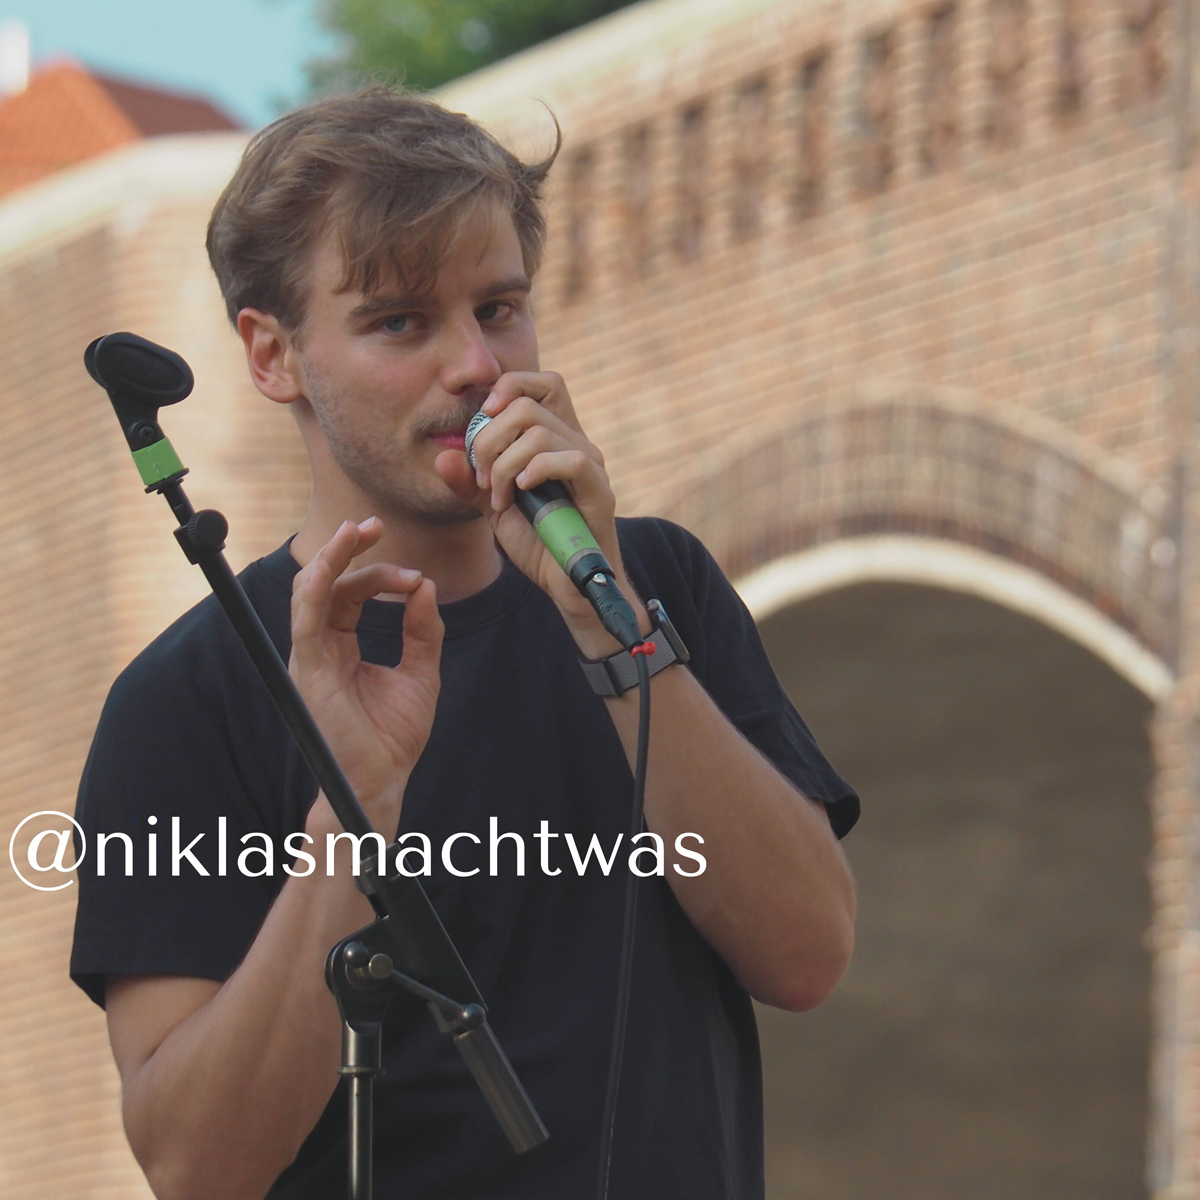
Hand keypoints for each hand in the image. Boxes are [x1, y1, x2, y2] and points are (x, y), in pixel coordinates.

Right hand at [290, 518, 442, 836]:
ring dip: (332, 556)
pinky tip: (336, 559)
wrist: (381, 779)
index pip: (354, 593)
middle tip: (375, 525)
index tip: (417, 579)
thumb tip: (425, 587)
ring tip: (355, 530)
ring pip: (311, 590)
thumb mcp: (422, 673)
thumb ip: (423, 631)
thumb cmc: (395, 736)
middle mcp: (323, 645)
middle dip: (349, 549)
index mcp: (344, 644)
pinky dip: (319, 583)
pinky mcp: (309, 666)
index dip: (382, 575)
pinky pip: (306, 616)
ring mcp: (312, 655)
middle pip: (329, 582)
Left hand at [434, 371, 647, 655]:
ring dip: (504, 465)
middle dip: (489, 441)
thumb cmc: (536, 542)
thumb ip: (470, 481)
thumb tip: (443, 456)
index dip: (510, 386)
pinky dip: (535, 471)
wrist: (565, 585)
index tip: (483, 416)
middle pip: (527, 406)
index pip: (542, 383)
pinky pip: (569, 459)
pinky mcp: (599, 491)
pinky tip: (521, 493)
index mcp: (555, 438)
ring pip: (539, 433)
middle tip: (482, 479)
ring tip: (499, 498)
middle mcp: (577, 443)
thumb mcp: (492, 506)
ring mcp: (591, 465)